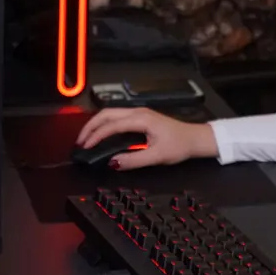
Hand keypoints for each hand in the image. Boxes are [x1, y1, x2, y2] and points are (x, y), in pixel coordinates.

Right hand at [76, 107, 218, 169]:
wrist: (195, 138)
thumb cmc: (180, 145)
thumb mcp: (157, 156)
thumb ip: (134, 160)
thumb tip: (113, 162)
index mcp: (141, 119)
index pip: (112, 125)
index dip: (96, 136)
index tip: (86, 148)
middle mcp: (138, 112)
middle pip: (107, 113)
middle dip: (91, 126)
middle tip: (80, 142)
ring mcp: (139, 113)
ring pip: (111, 113)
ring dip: (97, 124)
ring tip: (87, 139)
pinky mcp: (141, 117)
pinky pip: (118, 117)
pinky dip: (105, 124)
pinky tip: (101, 134)